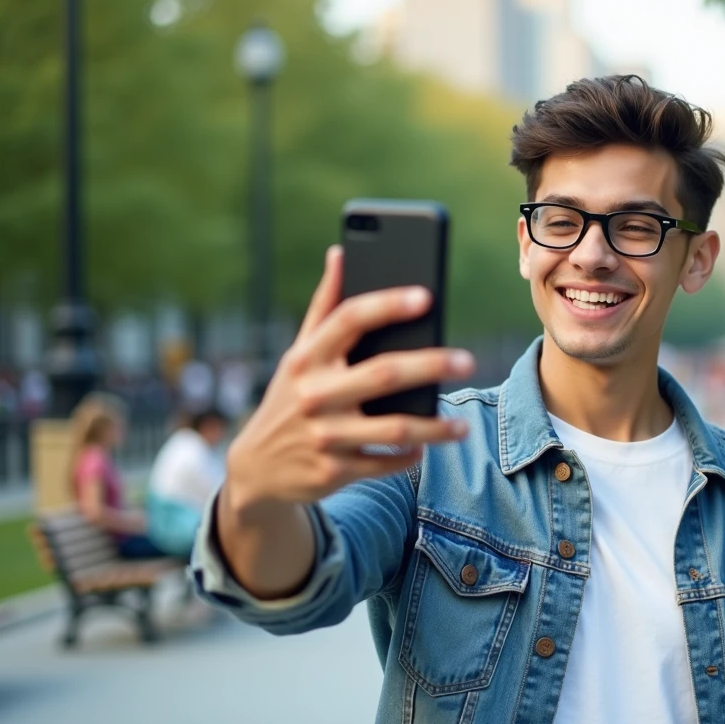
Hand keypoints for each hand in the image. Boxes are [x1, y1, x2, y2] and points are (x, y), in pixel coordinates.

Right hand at [224, 246, 473, 515]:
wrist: (256, 468)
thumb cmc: (291, 398)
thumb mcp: (298, 354)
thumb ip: (324, 306)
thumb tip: (340, 253)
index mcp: (307, 357)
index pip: (349, 319)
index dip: (388, 304)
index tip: (426, 297)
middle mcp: (314, 394)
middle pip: (384, 373)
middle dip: (431, 365)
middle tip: (468, 361)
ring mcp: (324, 435)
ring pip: (395, 429)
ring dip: (435, 427)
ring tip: (463, 426)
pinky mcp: (334, 470)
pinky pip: (385, 463)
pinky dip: (410, 456)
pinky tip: (426, 447)